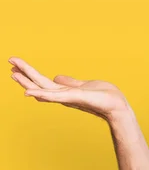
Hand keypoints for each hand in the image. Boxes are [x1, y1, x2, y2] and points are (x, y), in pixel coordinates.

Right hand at [8, 56, 130, 121]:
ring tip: (13, 74)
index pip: (43, 81)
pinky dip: (41, 95)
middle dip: (24, 74)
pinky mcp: (74, 98)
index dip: (29, 74)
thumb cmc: (104, 97)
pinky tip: (29, 93)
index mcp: (65, 91)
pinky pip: (55, 96)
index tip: (15, 65)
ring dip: (27, 82)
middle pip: (39, 83)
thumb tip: (57, 77)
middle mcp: (63, 95)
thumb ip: (70, 82)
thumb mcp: (84, 85)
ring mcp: (67, 98)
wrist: (117, 106)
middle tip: (9, 63)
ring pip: (43, 89)